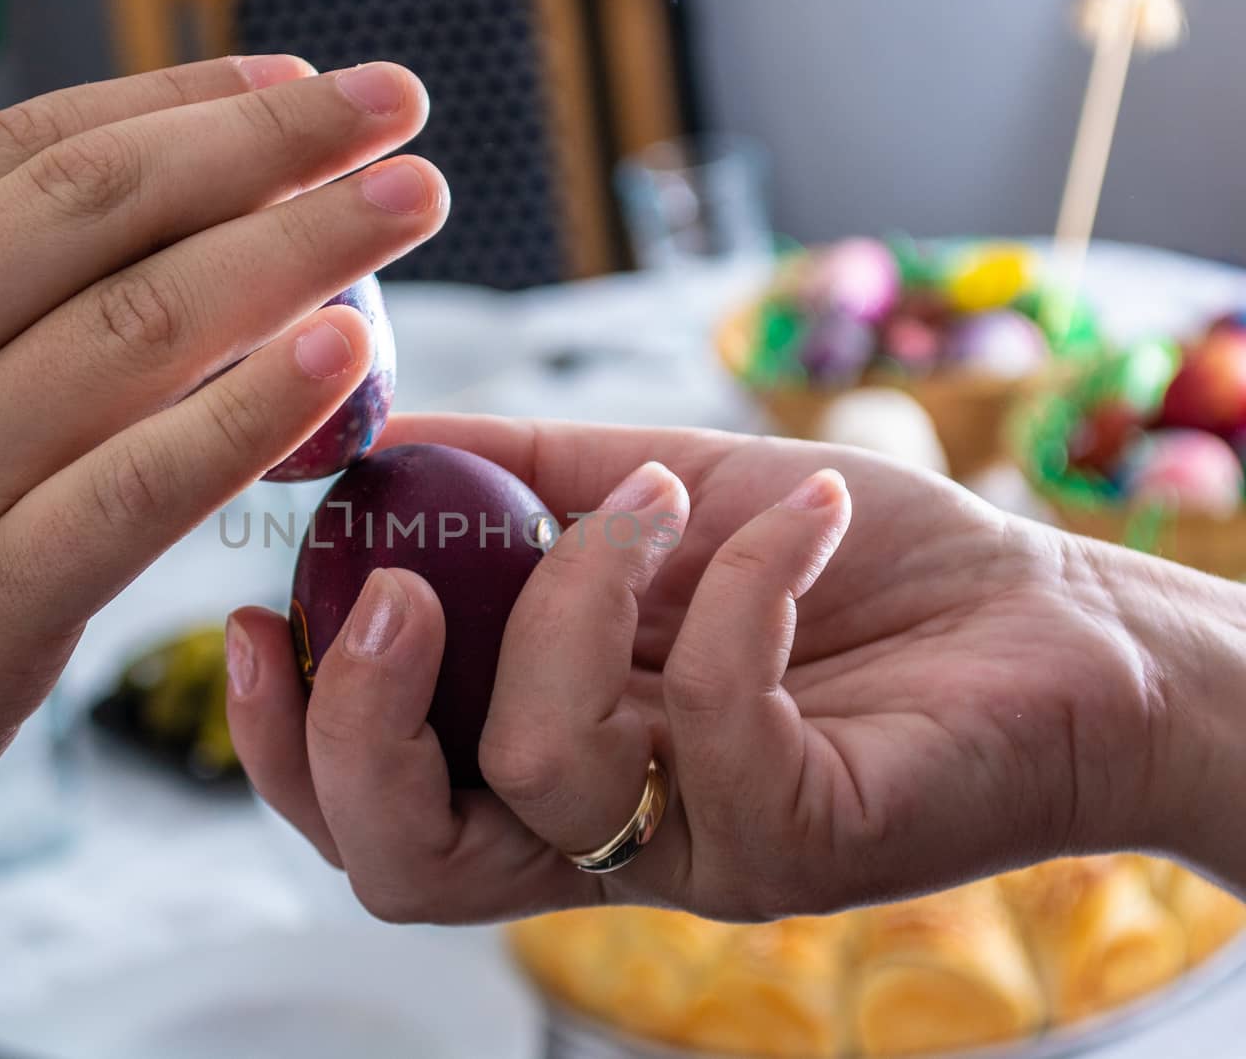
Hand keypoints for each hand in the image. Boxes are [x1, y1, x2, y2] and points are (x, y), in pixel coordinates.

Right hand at [0, 56, 445, 1051]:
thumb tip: (139, 255)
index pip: (28, 153)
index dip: (183, 104)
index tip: (295, 85)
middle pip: (106, 206)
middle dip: (273, 142)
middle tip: (393, 108)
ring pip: (145, 324)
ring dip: (304, 246)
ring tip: (412, 203)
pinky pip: (148, 482)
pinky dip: (257, 406)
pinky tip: (346, 353)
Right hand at [227, 414, 1227, 924]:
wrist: (1051, 617)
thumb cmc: (851, 565)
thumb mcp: (660, 494)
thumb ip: (518, 484)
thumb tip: (374, 442)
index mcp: (548, 757)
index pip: (373, 805)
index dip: (287, 738)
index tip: (252, 619)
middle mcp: (603, 830)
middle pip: (404, 860)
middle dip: (359, 724)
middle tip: (393, 597)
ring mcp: (698, 848)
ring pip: (543, 771)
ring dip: (583, 587)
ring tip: (680, 498)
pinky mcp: (802, 842)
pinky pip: (714, 714)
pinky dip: (745, 579)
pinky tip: (807, 512)